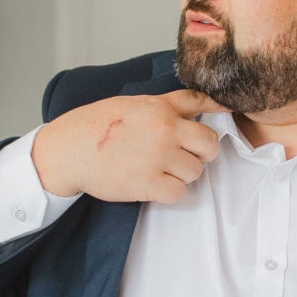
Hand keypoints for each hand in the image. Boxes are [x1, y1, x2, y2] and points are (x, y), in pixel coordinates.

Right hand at [32, 89, 226, 202]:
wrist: (69, 149)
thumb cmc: (98, 125)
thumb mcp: (135, 104)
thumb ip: (169, 104)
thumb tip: (205, 104)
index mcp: (161, 109)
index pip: (203, 103)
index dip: (218, 111)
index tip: (227, 114)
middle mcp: (164, 131)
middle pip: (210, 146)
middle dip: (201, 153)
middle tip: (183, 155)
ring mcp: (157, 158)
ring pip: (195, 172)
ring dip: (182, 174)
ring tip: (160, 169)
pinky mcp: (147, 183)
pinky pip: (178, 192)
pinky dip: (169, 192)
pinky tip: (153, 183)